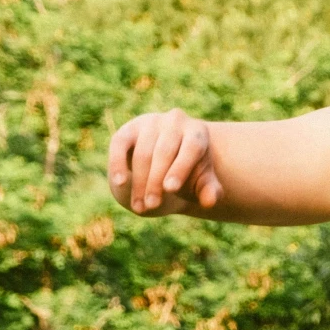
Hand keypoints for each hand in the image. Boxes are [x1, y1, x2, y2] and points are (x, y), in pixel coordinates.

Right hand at [108, 110, 222, 214]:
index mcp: (197, 132)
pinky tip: (119, 183)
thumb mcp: (202, 182)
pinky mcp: (128, 129)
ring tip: (139, 208)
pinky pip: (120, 145)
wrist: (167, 159)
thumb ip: (210, 191)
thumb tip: (211, 201)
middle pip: (164, 152)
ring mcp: (150, 123)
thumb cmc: (188, 172)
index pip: (191, 148)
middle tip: (152, 206)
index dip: (180, 168)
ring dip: (139, 182)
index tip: (170, 189)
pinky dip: (118, 163)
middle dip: (156, 182)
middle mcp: (175, 121)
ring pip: (143, 153)